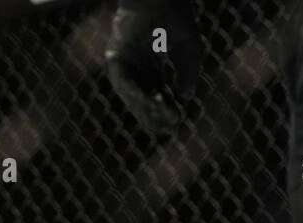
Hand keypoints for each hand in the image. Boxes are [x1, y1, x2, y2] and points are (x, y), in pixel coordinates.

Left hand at [106, 0, 200, 132]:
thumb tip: (185, 97)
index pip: (157, 93)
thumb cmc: (176, 16)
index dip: (166, 107)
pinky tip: (150, 100)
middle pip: (143, 98)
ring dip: (147, 106)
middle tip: (168, 127)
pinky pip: (122, 81)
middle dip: (156, 113)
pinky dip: (135, 92)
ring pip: (132, 94)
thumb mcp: (188, 49)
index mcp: (150, 64)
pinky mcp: (114, 57)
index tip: (178, 120)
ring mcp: (124, 64)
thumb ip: (188, 72)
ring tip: (162, 116)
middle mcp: (135, 67)